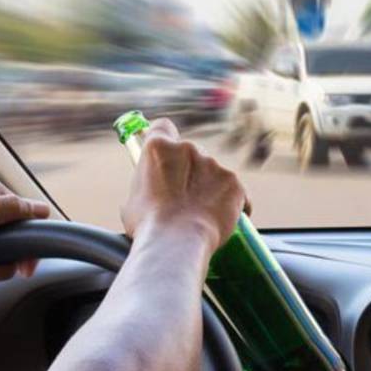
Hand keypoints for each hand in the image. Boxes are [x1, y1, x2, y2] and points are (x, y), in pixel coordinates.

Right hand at [120, 119, 247, 263]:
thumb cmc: (149, 225)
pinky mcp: (235, 183)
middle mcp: (189, 149)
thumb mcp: (133, 198)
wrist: (176, 242)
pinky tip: (222, 220)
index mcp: (158, 147)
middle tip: (183, 199)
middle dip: (189, 173)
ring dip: (210, 190)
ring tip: (200, 216)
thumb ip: (147, 184)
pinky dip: (231, 204)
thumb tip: (153, 190)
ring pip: (214, 175)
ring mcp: (215, 165)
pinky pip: (236, 193)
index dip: (164, 140)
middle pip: (191, 154)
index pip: (162, 127)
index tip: (166, 153)